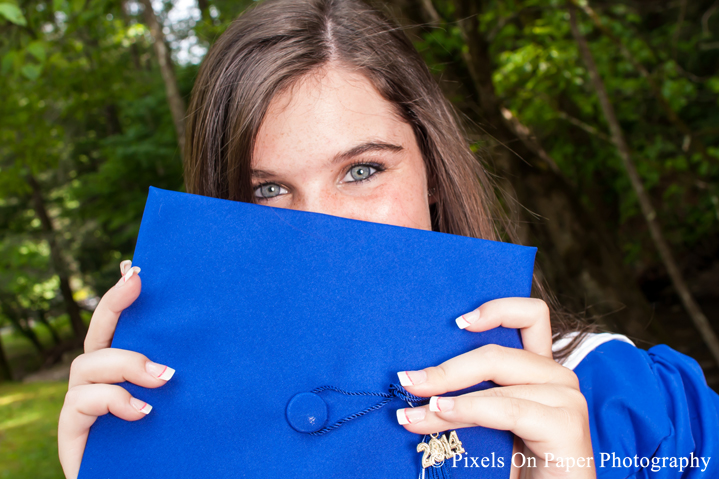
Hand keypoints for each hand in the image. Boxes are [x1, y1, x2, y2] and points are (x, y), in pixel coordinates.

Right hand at [58, 262, 174, 478]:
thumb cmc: (175, 446)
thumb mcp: (189, 405)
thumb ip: (194, 378)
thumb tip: (228, 340)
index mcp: (130, 369)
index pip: (124, 325)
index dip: (123, 295)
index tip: (136, 267)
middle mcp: (103, 380)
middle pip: (99, 332)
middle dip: (114, 302)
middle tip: (135, 281)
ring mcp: (84, 403)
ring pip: (88, 363)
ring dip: (126, 364)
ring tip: (163, 378)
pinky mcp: (73, 431)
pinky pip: (79, 403)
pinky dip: (112, 400)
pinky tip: (142, 410)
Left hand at [396, 298, 595, 478]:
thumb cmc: (517, 467)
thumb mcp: (489, 422)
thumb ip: (471, 395)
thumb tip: (420, 378)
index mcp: (541, 370)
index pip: (531, 315)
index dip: (496, 308)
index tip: (457, 322)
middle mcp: (558, 377)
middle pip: (497, 352)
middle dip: (445, 368)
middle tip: (407, 381)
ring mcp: (567, 399)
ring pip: (495, 379)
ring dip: (446, 394)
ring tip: (411, 413)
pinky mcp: (566, 425)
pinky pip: (506, 408)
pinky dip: (468, 409)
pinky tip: (440, 414)